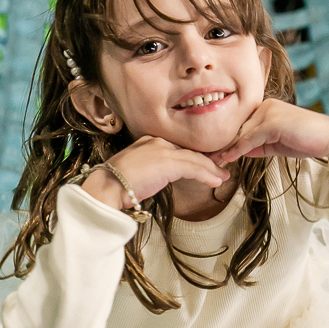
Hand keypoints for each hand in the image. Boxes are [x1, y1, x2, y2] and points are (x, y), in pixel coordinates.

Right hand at [80, 136, 229, 210]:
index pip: (178, 148)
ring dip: (211, 169)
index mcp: (148, 141)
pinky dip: (207, 174)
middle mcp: (157, 141)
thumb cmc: (116, 183)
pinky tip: (216, 181)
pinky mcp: (168, 163)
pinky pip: (194, 167)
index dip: (194, 157)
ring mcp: (163, 150)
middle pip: (188, 151)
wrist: (106, 187)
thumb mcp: (136, 171)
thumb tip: (161, 177)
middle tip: (219, 169)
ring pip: (194, 159)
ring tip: (222, 177)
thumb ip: (151, 169)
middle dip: (206, 161)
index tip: (205, 165)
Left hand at [209, 99, 328, 164]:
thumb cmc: (305, 140)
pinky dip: (237, 149)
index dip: (224, 139)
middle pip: (236, 127)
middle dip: (219, 143)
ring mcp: (268, 112)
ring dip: (224, 148)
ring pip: (240, 132)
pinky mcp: (273, 121)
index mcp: (263, 108)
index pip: (239, 125)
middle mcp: (264, 106)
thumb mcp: (275, 144)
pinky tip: (226, 158)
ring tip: (209, 160)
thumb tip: (234, 152)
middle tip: (202, 156)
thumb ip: (255, 145)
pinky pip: (250, 138)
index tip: (209, 151)